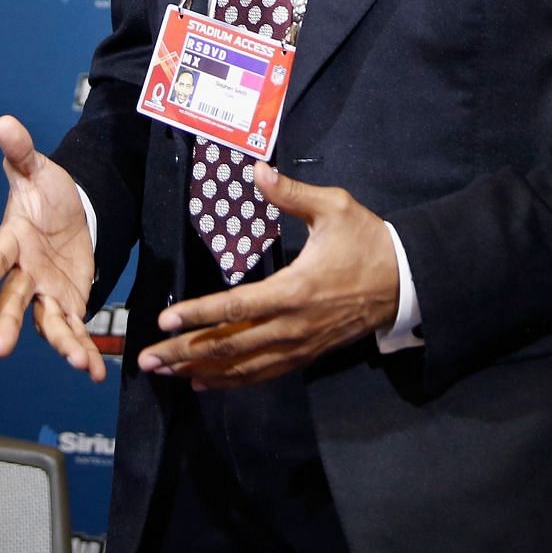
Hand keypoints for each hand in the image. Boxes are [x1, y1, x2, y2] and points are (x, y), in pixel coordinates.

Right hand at [0, 115, 104, 378]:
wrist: (71, 211)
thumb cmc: (45, 192)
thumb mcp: (36, 169)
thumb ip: (21, 152)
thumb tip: (5, 122)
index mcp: (12, 240)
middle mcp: (24, 273)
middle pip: (13, 301)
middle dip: (8, 324)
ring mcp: (45, 291)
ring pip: (47, 323)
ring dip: (60, 343)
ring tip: (75, 362)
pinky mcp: (68, 302)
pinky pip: (73, 330)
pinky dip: (82, 351)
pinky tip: (93, 372)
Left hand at [136, 164, 399, 388]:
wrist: (403, 281)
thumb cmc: (366, 241)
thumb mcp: (334, 208)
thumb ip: (291, 193)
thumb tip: (258, 170)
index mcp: (295, 289)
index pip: (237, 308)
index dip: (199, 314)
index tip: (166, 319)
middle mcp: (292, 326)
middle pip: (230, 346)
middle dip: (185, 351)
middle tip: (148, 359)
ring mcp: (299, 346)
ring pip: (242, 367)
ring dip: (200, 370)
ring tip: (164, 373)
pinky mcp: (306, 355)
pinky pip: (263, 374)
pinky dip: (231, 381)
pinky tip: (203, 382)